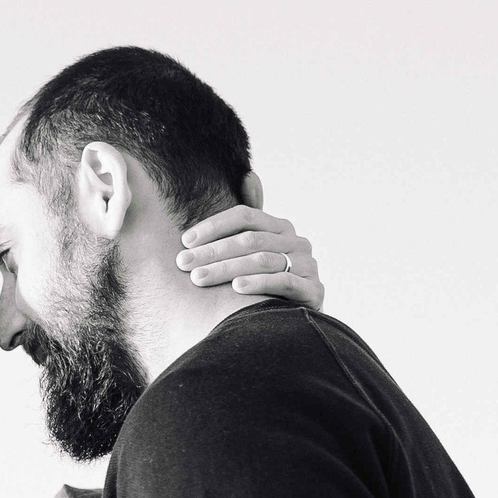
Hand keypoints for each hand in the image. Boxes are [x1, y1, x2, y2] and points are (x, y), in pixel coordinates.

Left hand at [176, 207, 323, 309]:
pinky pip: (284, 282)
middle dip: (212, 251)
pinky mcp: (314, 290)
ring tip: (199, 277)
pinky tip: (236, 288)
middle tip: (183, 263)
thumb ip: (249, 220)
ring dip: (226, 269)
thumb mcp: (259, 250)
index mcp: (281, 227)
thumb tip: (250, 175)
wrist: (296, 321)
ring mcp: (308, 265)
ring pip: (262, 260)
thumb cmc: (268, 283)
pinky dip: (258, 283)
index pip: (245, 215)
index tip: (185, 241)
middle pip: (250, 240)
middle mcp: (297, 242)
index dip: (214, 226)